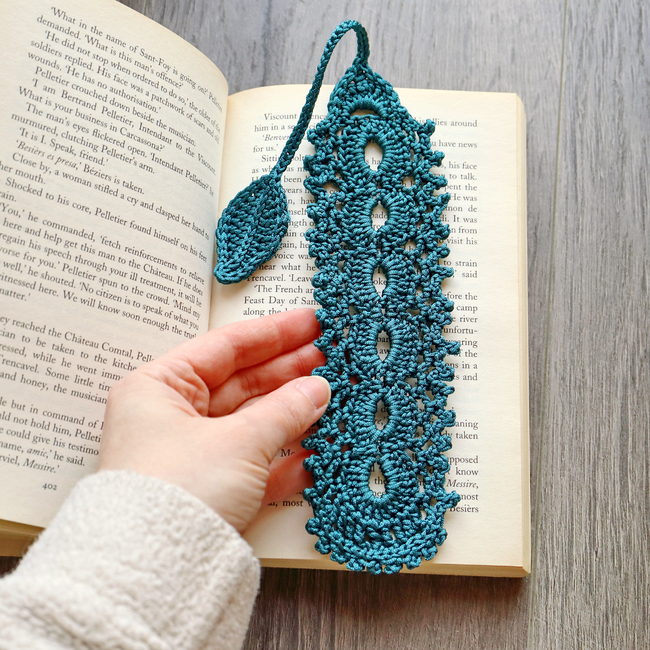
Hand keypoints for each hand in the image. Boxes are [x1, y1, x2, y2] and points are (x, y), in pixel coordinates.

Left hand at [97, 309, 328, 533]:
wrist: (153, 575)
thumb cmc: (178, 491)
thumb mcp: (238, 442)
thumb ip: (285, 411)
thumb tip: (319, 388)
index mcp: (160, 388)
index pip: (225, 346)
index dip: (274, 332)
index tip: (311, 322)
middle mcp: (171, 417)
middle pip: (241, 383)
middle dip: (289, 372)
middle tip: (331, 357)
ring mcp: (191, 455)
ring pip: (251, 424)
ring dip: (293, 415)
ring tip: (334, 397)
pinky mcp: (209, 490)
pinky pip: (252, 464)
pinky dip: (284, 459)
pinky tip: (317, 450)